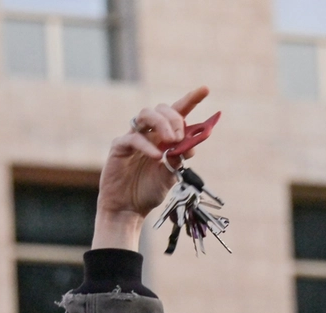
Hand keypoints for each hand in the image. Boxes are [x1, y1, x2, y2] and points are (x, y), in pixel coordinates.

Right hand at [92, 86, 209, 249]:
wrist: (129, 209)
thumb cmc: (148, 191)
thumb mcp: (170, 176)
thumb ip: (179, 160)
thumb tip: (192, 145)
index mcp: (163, 137)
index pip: (177, 112)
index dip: (191, 99)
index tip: (205, 89)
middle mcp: (148, 133)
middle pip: (161, 109)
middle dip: (175, 117)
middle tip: (181, 136)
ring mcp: (133, 138)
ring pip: (146, 115)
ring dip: (162, 124)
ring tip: (172, 141)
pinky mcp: (119, 147)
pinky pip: (134, 138)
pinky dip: (148, 145)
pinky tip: (157, 157)